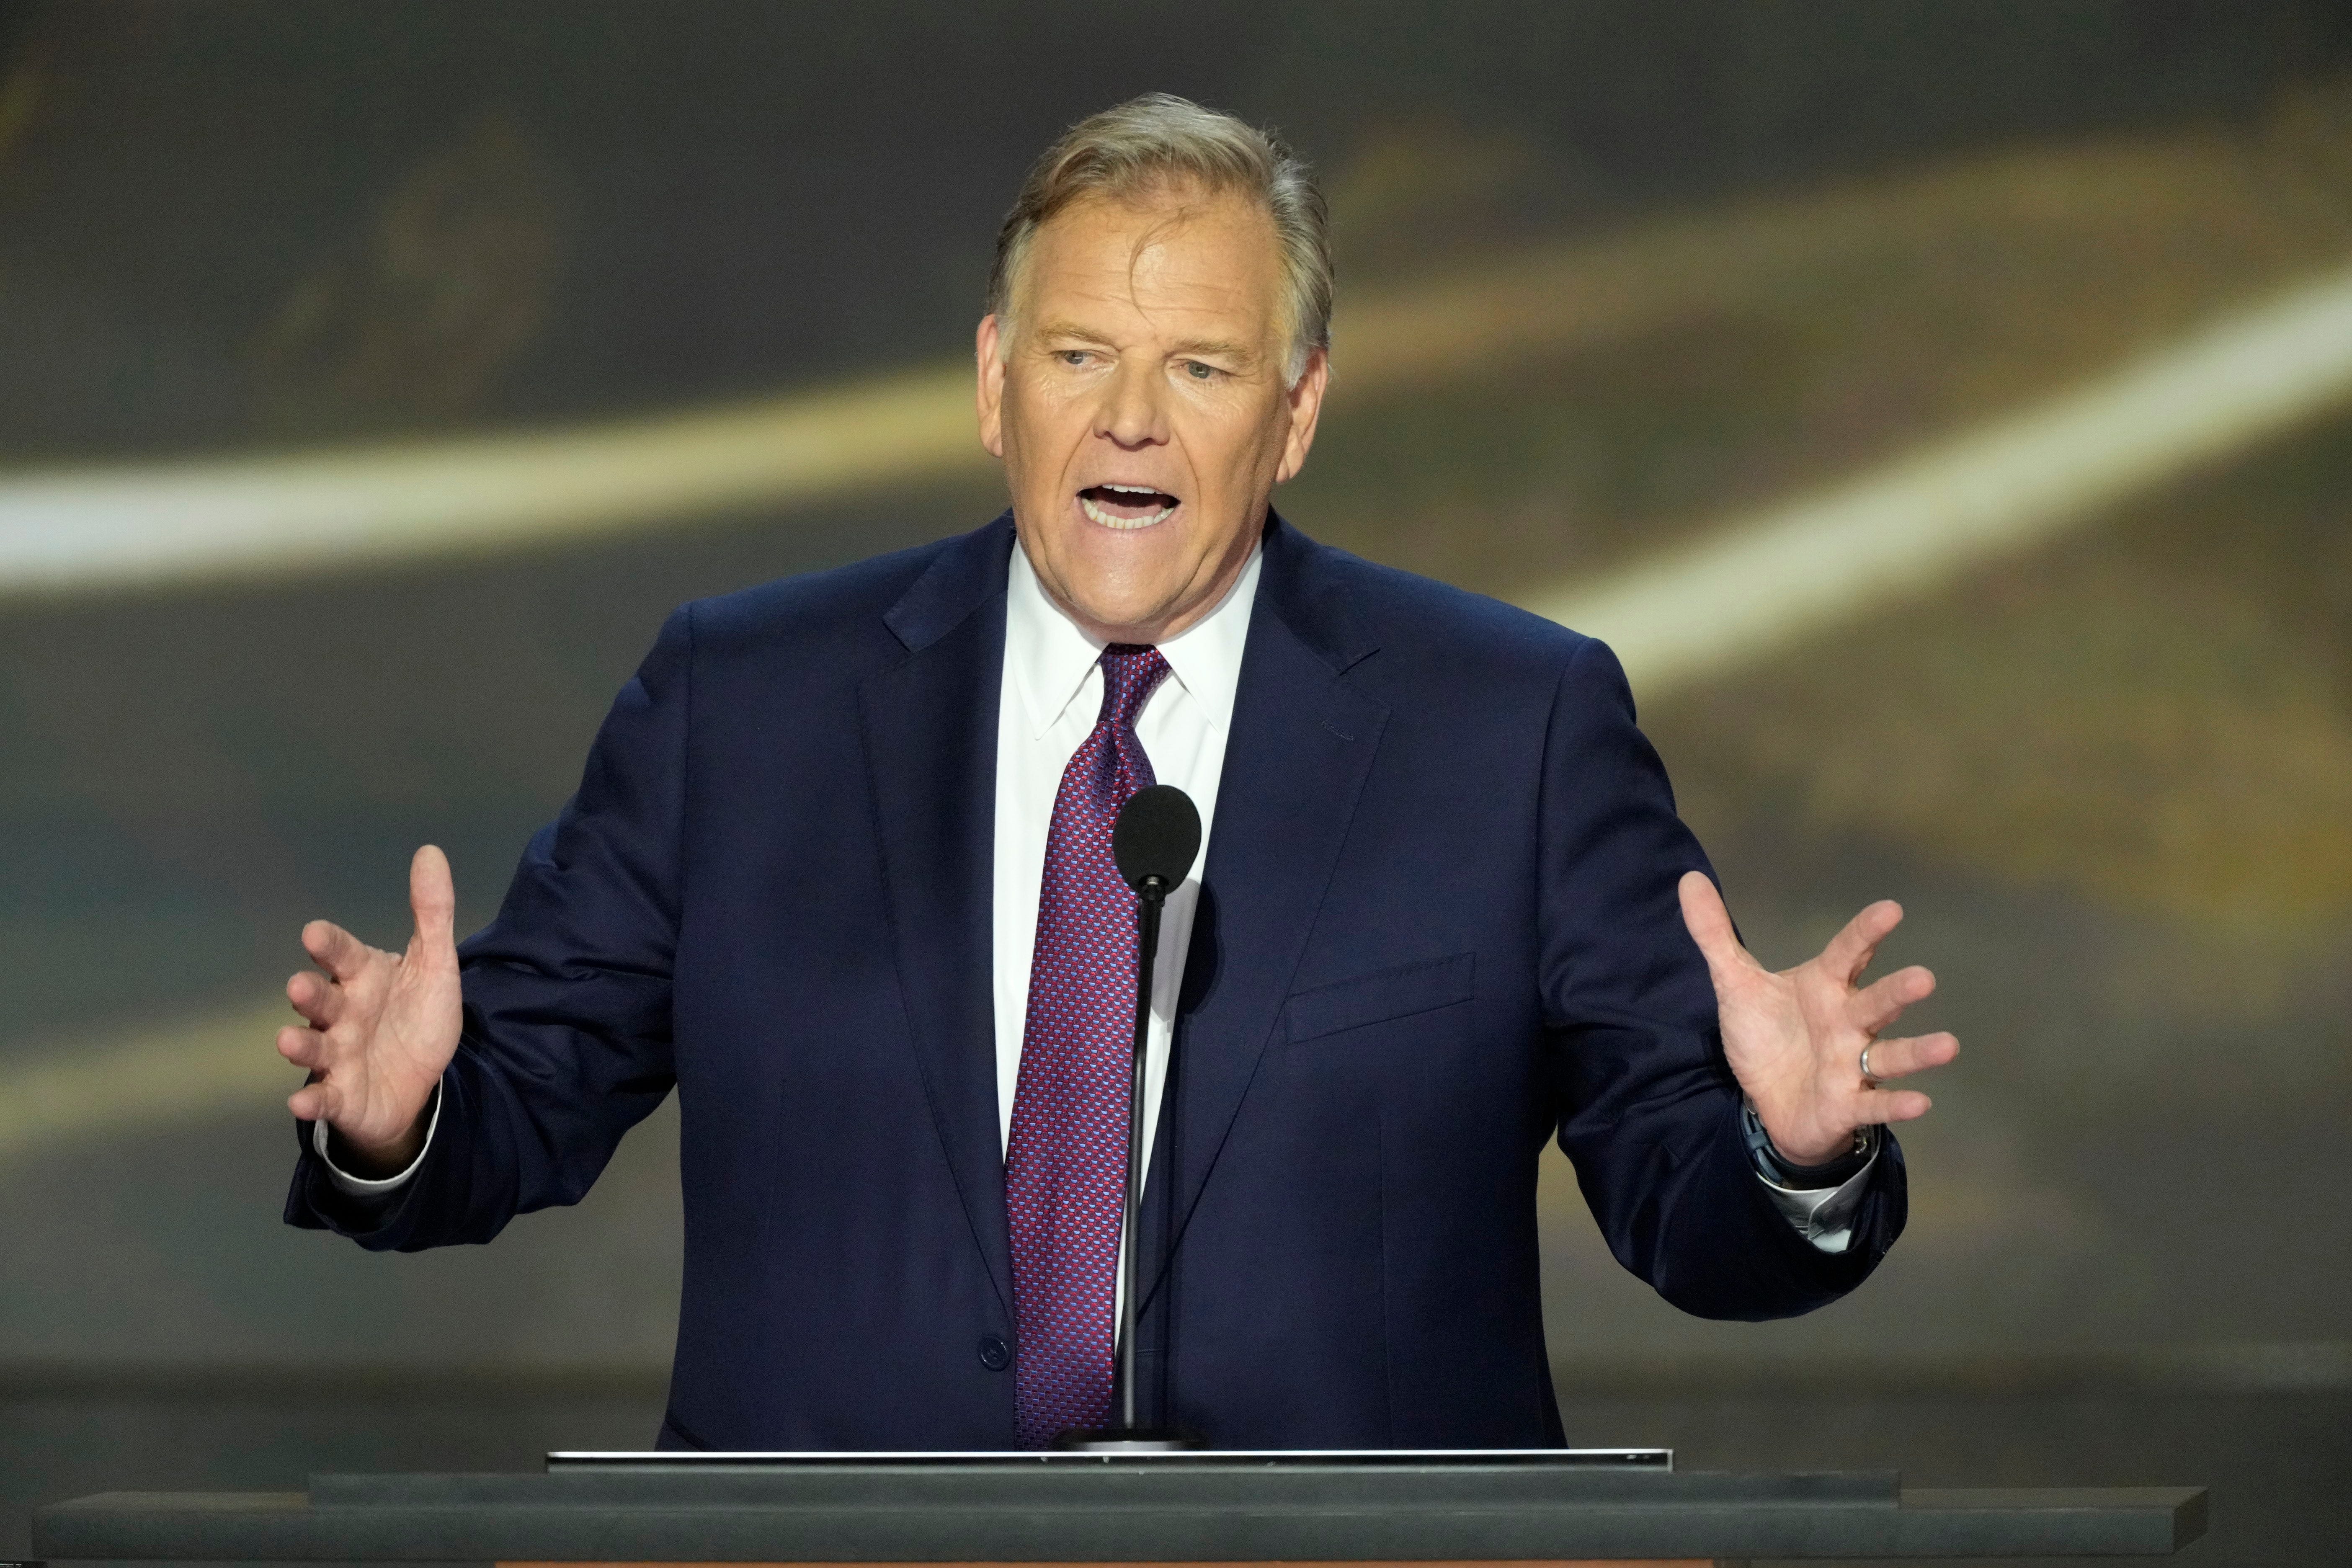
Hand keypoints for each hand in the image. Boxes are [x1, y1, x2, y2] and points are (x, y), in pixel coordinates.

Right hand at [278, 845, 463, 1175]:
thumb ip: (432, 912)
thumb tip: (429, 851)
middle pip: (321, 999)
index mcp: (362, 977)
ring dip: (299, 1045)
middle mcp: (341, 1013)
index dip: (329, 945)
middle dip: (309, 993)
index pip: (343, 955)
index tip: (315, 933)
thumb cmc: (417, 1017)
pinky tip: (300, 1103)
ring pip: (313, 1047)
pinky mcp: (340, 1095)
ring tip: (286, 1040)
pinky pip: (323, 1098)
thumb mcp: (435, 965)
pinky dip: (311, 1102)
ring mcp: (336, 1055)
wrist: (419, 1082)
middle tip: (299, 985)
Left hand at [1677, 870, 1956, 1166]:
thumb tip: (1688, 879)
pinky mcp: (1848, 1104)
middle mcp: (1847, 1022)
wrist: (1768, 1101)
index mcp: (1825, 987)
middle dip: (1899, 992)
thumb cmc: (1766, 1037)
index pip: (1848, 954)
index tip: (1891, 909)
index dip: (1867, 932)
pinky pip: (1875, 1104)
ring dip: (1917, 1052)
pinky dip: (1895, 1105)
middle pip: (1877, 1003)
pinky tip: (1920, 1102)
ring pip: (1890, 1055)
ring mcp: (1851, 1064)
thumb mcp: (1734, 984)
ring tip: (1947, 1045)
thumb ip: (1715, 935)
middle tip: (1923, 978)